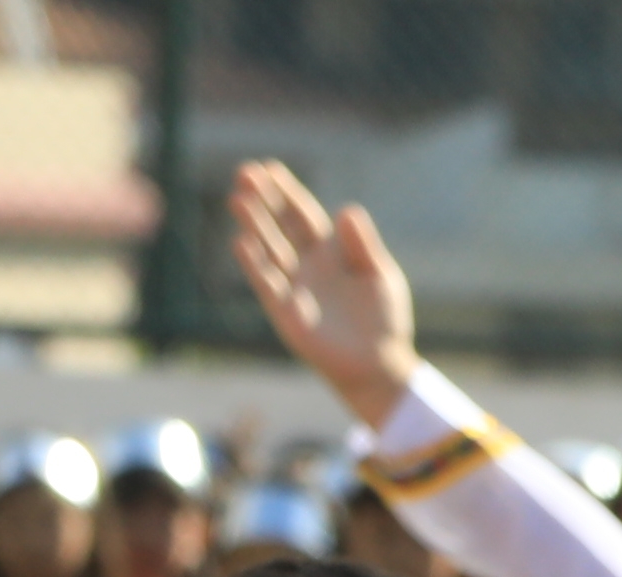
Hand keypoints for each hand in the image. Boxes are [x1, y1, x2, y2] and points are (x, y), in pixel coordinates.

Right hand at [227, 161, 417, 425]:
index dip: (286, 192)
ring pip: (268, 249)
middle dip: (263, 200)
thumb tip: (348, 210)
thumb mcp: (379, 275)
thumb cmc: (384, 320)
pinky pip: (267, 284)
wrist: (380, 364)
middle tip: (244, 172)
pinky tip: (242, 242)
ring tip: (238, 198)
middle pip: (280, 225)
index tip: (269, 168)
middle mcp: (306, 265)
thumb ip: (362, 245)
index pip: (302, 215)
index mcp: (330, 251)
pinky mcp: (286, 312)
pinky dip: (255, 264)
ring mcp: (293, 287)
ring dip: (254, 225)